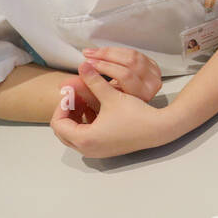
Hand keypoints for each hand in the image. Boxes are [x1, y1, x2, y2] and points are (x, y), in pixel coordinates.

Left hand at [50, 61, 173, 158]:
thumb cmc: (136, 115)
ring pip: (74, 135)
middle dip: (68, 112)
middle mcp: (88, 149)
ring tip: (86, 100)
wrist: (158, 129)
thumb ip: (93, 80)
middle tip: (75, 97)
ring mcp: (97, 151)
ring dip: (76, 117)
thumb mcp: (111, 96)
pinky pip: (86, 138)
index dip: (62, 105)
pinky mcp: (105, 149)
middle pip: (63, 131)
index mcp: (85, 139)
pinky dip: (86, 124)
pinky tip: (97, 109)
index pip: (58, 123)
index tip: (71, 93)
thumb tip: (82, 66)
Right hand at [80, 46, 160, 101]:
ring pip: (131, 55)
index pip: (124, 76)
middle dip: (105, 57)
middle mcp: (152, 85)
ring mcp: (154, 74)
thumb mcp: (103, 100)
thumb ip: (89, 89)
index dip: (104, 68)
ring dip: (109, 52)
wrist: (131, 104)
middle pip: (129, 63)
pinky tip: (104, 52)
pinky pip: (134, 52)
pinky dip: (117, 51)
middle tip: (88, 57)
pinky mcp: (153, 66)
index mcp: (142, 96)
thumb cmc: (116, 104)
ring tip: (91, 53)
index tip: (86, 65)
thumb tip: (68, 84)